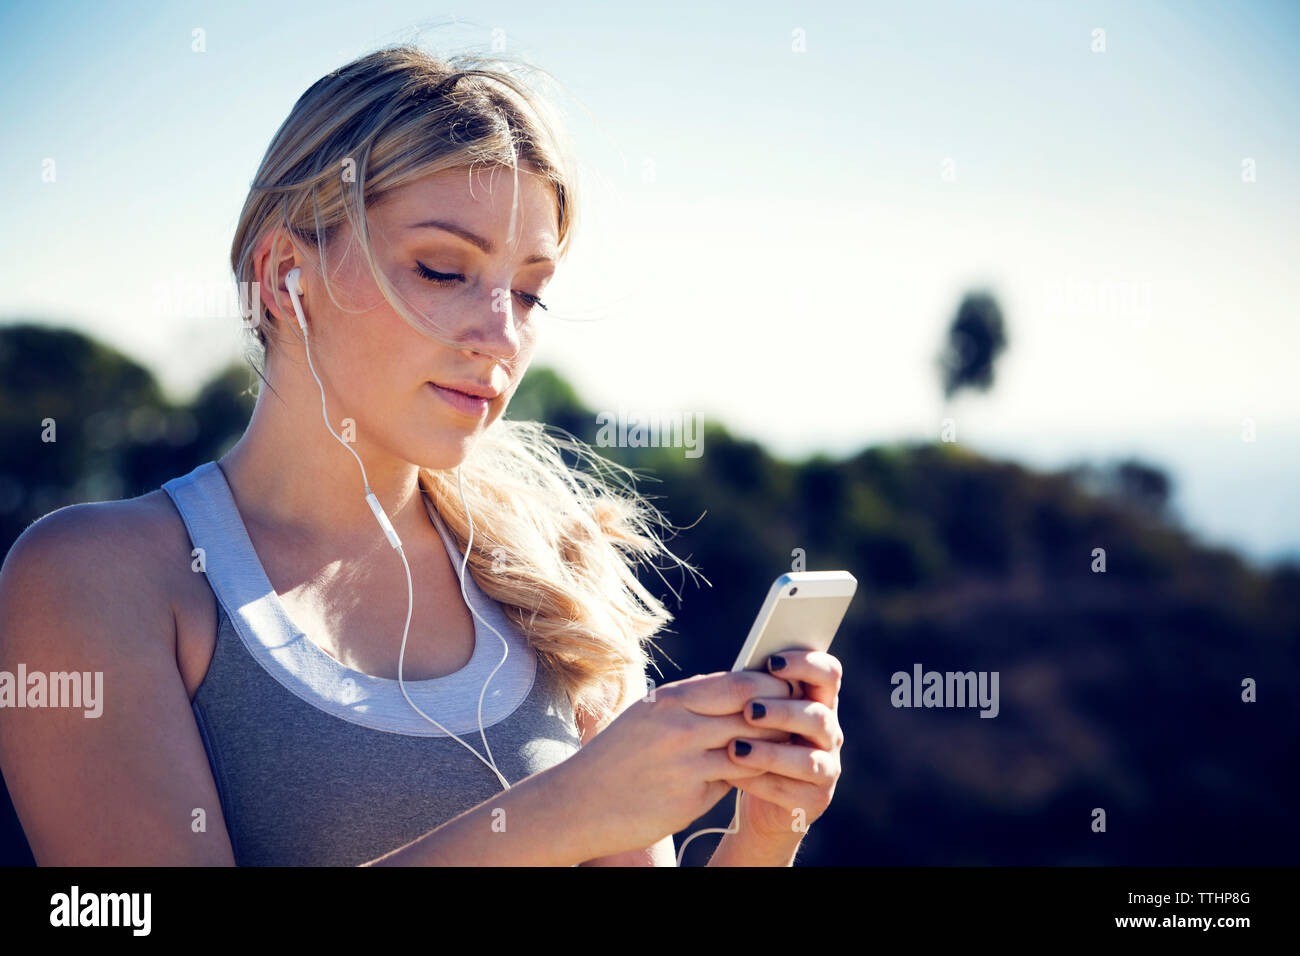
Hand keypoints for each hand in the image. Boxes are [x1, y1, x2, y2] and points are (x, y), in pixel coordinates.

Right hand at [565, 669, 796, 858]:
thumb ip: (691, 704)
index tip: (789, 689)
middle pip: (753, 711)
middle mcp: (680, 724)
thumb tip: (738, 693)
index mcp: (671, 698)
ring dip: (776, 747)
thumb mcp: (648, 716)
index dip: (772, 686)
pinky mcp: (691, 795)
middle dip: (783, 715)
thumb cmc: (616, 757)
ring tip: (791, 747)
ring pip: (753, 746)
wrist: (577, 803)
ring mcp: (686, 761)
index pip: (740, 683)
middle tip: (802, 718)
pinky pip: (738, 780)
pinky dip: (757, 775)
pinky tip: (768, 775)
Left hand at [724, 649, 843, 849]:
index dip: (806, 664)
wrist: (760, 800)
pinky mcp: (815, 801)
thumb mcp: (757, 715)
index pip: (829, 674)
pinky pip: (789, 791)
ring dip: (770, 752)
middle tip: (749, 710)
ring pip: (809, 760)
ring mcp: (827, 769)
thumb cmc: (756, 742)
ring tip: (735, 748)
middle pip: (820, 717)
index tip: (772, 662)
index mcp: (819, 703)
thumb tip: (736, 675)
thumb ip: (757, 694)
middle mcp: (830, 734)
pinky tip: (732, 774)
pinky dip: (758, 781)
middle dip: (783, 712)